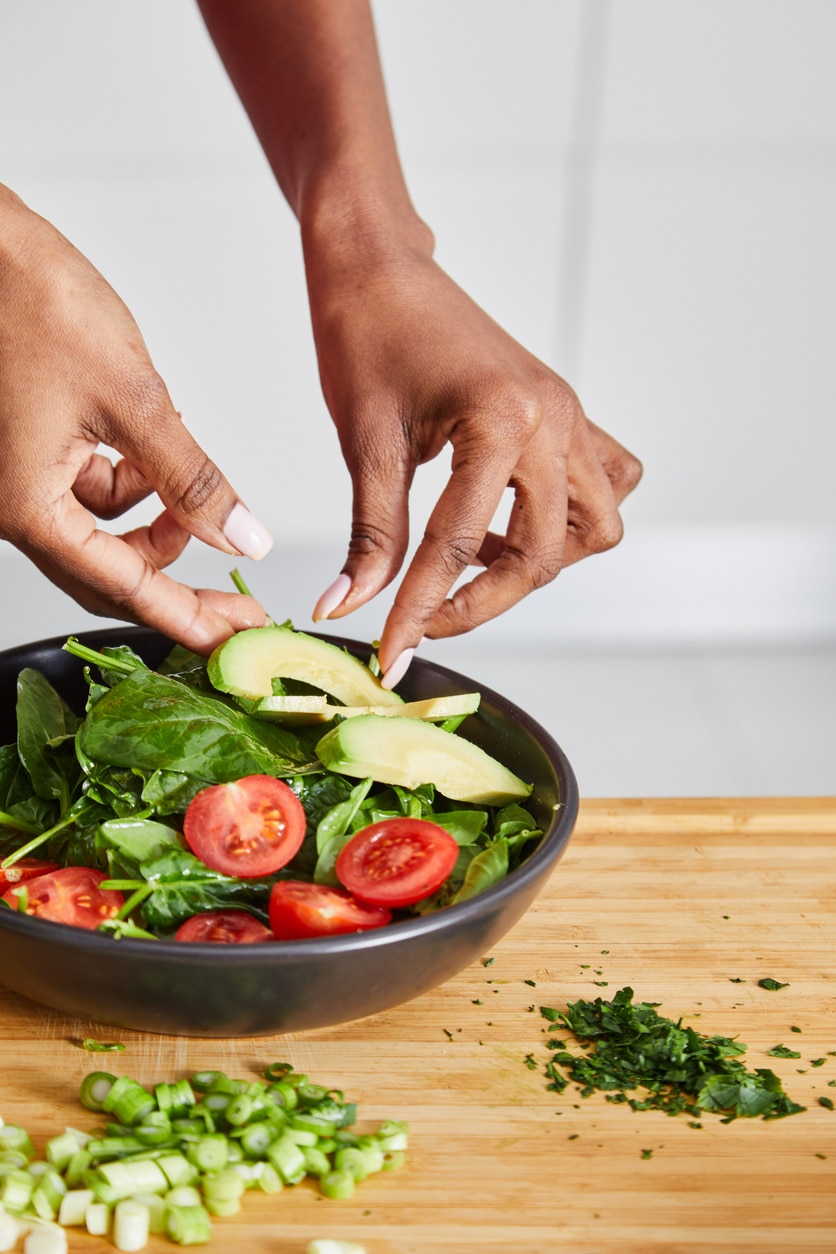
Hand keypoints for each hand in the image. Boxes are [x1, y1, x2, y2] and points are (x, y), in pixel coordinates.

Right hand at [0, 186, 270, 652]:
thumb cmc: (32, 302)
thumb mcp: (134, 399)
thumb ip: (191, 479)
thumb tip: (240, 536)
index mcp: (30, 508)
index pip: (123, 589)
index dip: (186, 619)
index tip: (234, 640)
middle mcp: (15, 504)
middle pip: (108, 574)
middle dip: (176, 584)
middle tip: (237, 597)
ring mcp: (18, 478)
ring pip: (101, 534)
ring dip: (155, 527)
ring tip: (194, 496)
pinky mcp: (27, 450)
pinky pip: (88, 493)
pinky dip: (131, 485)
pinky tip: (155, 454)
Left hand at [309, 238, 641, 683]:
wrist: (381, 263)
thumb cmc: (366, 332)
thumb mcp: (365, 439)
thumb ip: (370, 533)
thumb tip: (348, 606)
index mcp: (502, 418)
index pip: (462, 545)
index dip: (422, 610)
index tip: (393, 654)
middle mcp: (553, 418)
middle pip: (546, 553)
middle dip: (484, 600)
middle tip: (425, 618)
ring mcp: (569, 415)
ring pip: (597, 525)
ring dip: (542, 560)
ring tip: (478, 559)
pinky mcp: (566, 414)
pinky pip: (605, 482)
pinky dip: (569, 518)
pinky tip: (510, 519)